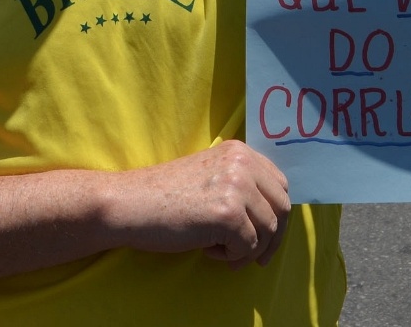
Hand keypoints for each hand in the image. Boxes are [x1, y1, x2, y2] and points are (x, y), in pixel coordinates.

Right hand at [104, 141, 290, 267]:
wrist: (128, 204)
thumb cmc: (163, 197)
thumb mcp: (209, 176)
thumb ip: (239, 184)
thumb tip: (272, 217)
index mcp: (239, 152)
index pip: (280, 185)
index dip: (277, 215)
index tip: (266, 237)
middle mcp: (242, 164)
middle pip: (282, 208)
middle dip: (273, 239)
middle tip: (256, 258)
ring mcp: (236, 187)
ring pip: (268, 231)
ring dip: (248, 250)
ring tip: (218, 251)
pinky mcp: (227, 214)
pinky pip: (248, 247)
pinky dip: (231, 257)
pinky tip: (206, 250)